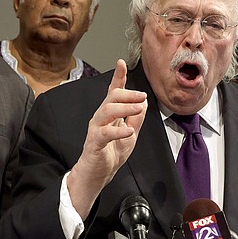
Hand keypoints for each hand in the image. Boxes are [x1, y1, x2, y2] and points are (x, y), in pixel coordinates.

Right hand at [68, 59, 146, 217]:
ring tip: (137, 109)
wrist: (97, 175)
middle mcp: (101, 118)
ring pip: (107, 111)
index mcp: (110, 115)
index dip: (118, 77)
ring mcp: (96, 129)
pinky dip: (117, 131)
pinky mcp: (94, 143)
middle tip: (141, 96)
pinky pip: (105, 133)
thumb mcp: (129, 136)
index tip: (121, 63)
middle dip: (127, 93)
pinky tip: (128, 131)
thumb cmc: (110, 155)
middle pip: (111, 97)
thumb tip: (142, 103)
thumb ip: (135, 120)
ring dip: (124, 108)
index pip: (114, 92)